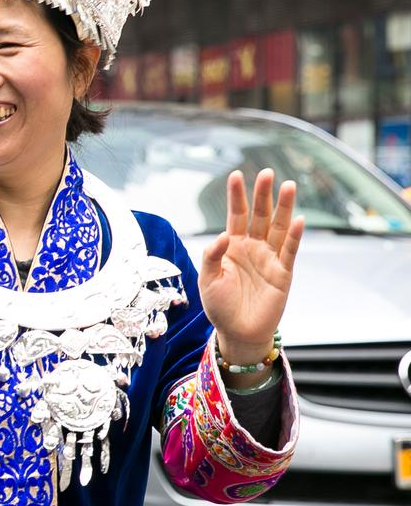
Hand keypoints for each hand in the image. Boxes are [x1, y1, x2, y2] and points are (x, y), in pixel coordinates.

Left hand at [199, 169, 304, 363]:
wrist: (237, 332)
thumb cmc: (219, 306)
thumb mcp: (208, 280)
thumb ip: (213, 256)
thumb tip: (223, 235)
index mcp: (232, 246)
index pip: (235, 216)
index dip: (236, 196)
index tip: (235, 175)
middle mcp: (252, 248)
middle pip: (259, 216)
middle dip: (263, 195)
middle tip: (267, 173)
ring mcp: (269, 258)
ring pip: (278, 228)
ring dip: (284, 208)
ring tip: (289, 185)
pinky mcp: (283, 273)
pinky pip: (289, 251)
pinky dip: (294, 236)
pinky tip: (298, 219)